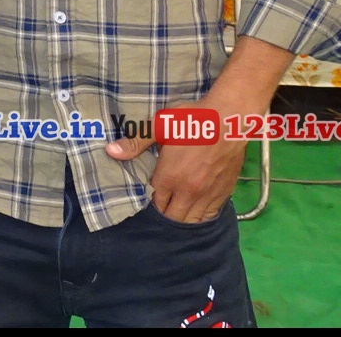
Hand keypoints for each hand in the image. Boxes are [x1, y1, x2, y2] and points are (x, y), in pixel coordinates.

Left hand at [107, 109, 243, 223]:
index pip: (156, 202)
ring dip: (183, 218)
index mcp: (170, 177)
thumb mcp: (159, 126)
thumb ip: (136, 142)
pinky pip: (211, 214)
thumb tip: (110, 152)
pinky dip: (202, 216)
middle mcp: (189, 191)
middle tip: (162, 204)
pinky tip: (197, 210)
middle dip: (165, 214)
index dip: (151, 202)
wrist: (230, 119)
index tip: (149, 197)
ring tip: (177, 211)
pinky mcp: (225, 192)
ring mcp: (209, 194)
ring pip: (193, 220)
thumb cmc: (192, 119)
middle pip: (173, 217)